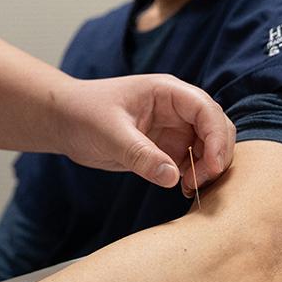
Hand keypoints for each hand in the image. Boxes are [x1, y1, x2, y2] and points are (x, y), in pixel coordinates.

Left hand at [54, 74, 234, 194]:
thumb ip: (141, 155)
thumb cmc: (84, 114)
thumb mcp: (110, 134)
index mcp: (167, 92)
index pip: (206, 109)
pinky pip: (193, 162)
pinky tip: (182, 189)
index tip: (212, 165)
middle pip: (216, 128)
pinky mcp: (167, 148)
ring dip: (207, 168)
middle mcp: (177, 109)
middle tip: (198, 182)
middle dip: (216, 155)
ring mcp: (174, 128)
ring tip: (188, 188)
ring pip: (209, 147)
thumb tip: (173, 177)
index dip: (216, 137)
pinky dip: (195, 176)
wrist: (65, 121)